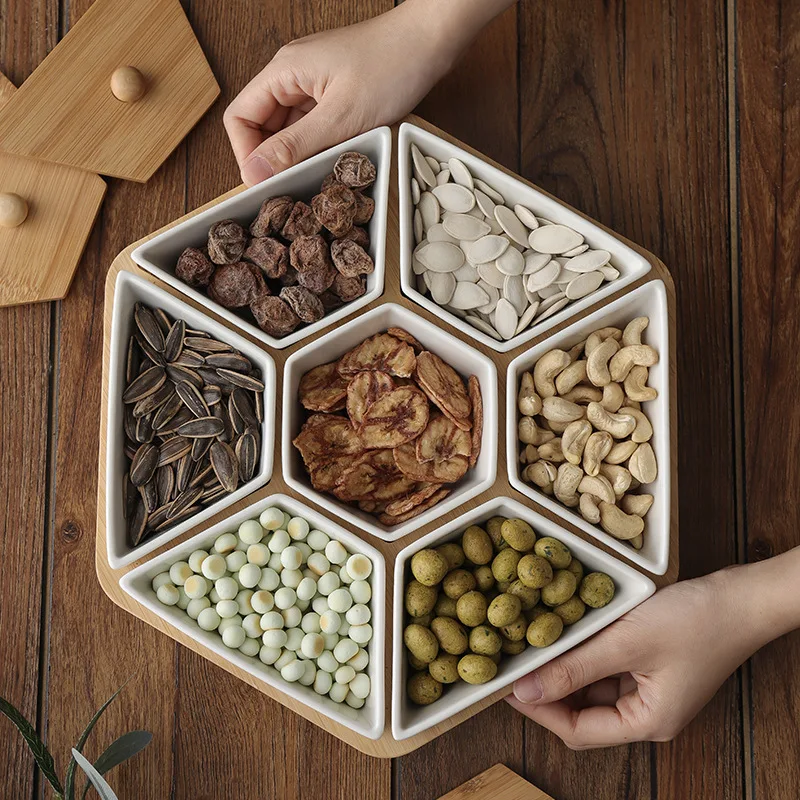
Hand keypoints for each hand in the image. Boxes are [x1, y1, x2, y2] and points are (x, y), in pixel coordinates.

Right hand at [224, 0, 515, 184]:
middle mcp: (291, 76)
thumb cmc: (391, 67)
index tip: (264, 184)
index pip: (239, 118)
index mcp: (283, 72)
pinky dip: (317, 147)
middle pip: (261, 126)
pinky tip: (333, 161)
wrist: (430, 42)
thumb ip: (295, 146)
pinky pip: (312, 127)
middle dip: (273, 159)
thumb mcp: (341, 118)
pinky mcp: (332, 94)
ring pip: (288, 130)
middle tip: (292, 189)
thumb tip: (255, 172)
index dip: (246, 155)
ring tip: (316, 176)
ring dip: (298, 156)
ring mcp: (312, 85)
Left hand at [507, 561, 794, 748]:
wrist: (743, 596)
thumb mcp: (626, 642)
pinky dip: (583, 652)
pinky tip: (563, 633)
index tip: (505, 685)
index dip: (537, 709)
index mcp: (647, 723)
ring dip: (563, 668)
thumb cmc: (695, 621)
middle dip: (546, 689)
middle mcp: (646, 713)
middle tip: (512, 664)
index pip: (577, 730)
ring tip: (531, 646)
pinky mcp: (649, 665)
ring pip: (591, 687)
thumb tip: (525, 690)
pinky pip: (606, 666)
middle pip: (582, 712)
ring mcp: (649, 689)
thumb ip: (574, 667)